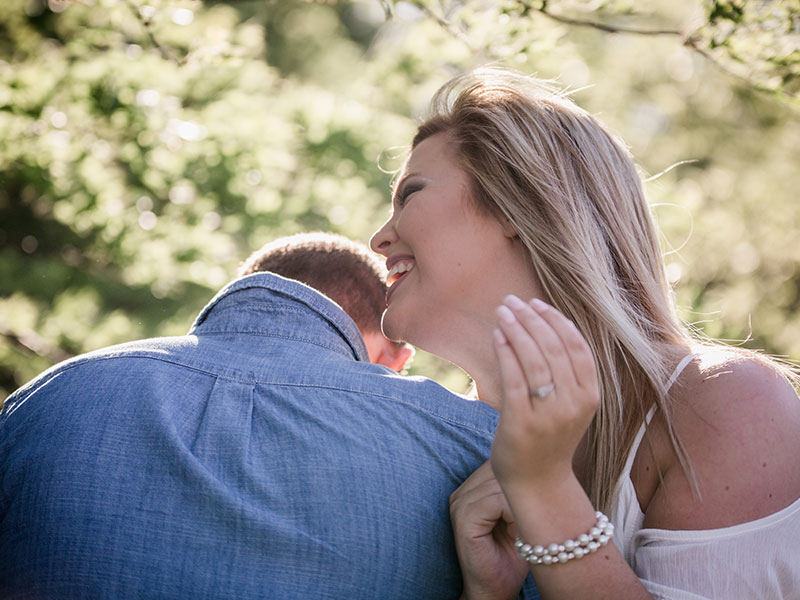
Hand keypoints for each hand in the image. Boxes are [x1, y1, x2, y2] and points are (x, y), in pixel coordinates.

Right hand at [449, 461, 528, 599]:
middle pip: (502, 471)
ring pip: (502, 484)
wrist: (496, 590)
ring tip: (522, 528)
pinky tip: (517, 531)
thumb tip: (539, 460)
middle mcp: (462, 491)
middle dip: (524, 491)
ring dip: (521, 504)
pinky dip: (514, 513)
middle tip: (530, 519)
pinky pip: (496, 501)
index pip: (502, 462)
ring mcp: (459, 503)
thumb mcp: (520, 514)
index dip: (525, 479)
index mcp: (472, 488)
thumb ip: (520, 488)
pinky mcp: (463, 518)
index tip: (537, 502)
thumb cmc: (513, 555)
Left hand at [490, 295, 599, 493]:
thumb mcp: (571, 405)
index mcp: (590, 395)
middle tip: (512, 301)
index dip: (556, 320)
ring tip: (503, 312)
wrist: (539, 483)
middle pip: (553, 348)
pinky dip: (505, 353)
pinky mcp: (522, 423)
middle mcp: (573, 404)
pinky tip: (497, 336)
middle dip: (531, 318)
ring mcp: (548, 415)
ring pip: (534, 360)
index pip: (577, 346)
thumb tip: (548, 325)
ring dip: (516, 329)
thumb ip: (567, 372)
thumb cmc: (551, 438)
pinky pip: (514, 380)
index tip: (536, 303)